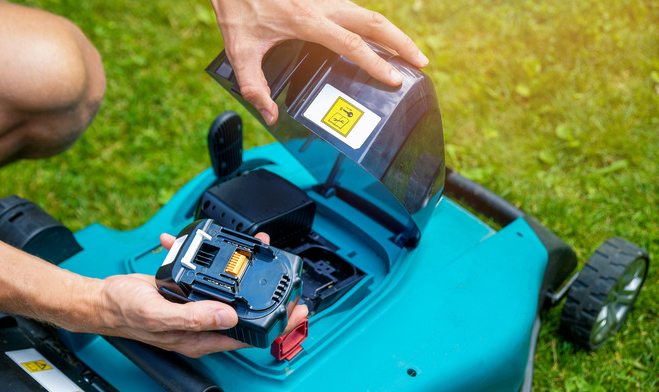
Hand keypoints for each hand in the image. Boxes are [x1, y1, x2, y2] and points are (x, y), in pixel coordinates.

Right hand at [90, 232, 307, 357]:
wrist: (104, 299)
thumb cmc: (126, 313)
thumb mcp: (160, 315)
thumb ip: (195, 317)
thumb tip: (229, 317)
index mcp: (202, 337)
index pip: (249, 335)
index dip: (276, 324)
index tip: (296, 310)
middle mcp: (204, 323)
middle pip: (246, 310)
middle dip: (268, 292)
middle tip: (288, 275)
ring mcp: (198, 306)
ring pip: (231, 288)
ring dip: (243, 267)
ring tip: (257, 247)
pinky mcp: (188, 289)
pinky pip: (207, 273)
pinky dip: (208, 255)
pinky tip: (203, 242)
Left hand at [210, 0, 427, 124]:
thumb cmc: (237, 6)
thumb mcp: (239, 50)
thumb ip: (253, 85)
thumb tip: (270, 114)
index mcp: (307, 20)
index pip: (352, 44)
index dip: (376, 63)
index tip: (394, 79)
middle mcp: (323, 5)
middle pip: (375, 23)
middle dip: (402, 43)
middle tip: (421, 64)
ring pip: (369, 14)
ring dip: (392, 33)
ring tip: (409, 54)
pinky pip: (356, 10)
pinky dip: (374, 26)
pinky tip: (378, 41)